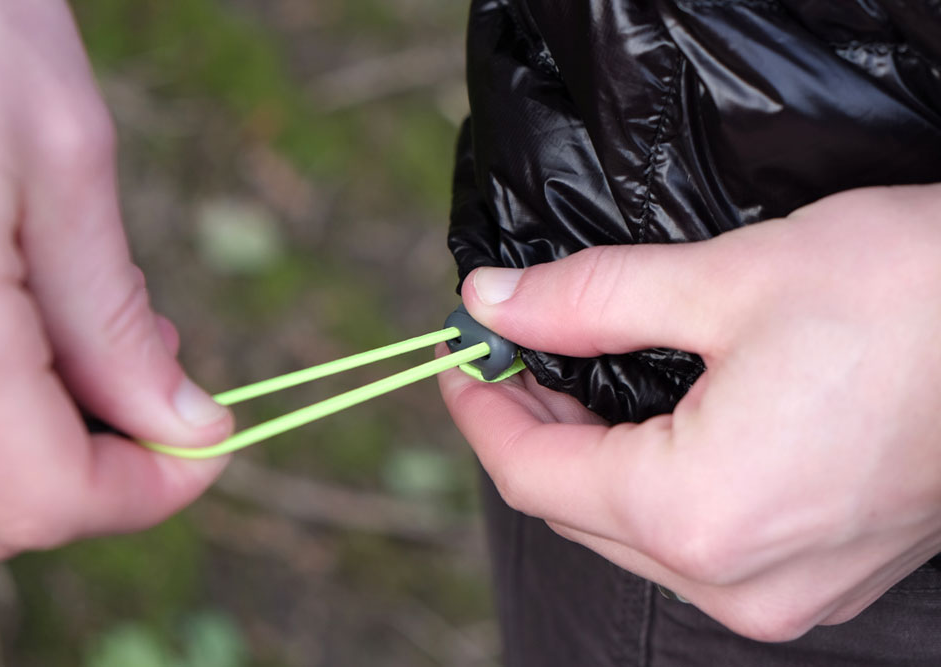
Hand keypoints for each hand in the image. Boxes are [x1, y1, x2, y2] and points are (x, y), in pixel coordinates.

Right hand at [0, 0, 231, 560]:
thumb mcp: (65, 164)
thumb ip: (114, 320)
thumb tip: (184, 426)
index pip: (51, 496)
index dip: (152, 490)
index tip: (218, 438)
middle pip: (4, 511)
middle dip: (111, 471)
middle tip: (171, 381)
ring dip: (61, 444)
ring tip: (115, 342)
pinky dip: (8, 411)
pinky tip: (46, 331)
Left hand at [439, 183, 940, 640]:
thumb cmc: (908, 297)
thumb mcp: (725, 281)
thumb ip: (589, 300)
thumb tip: (495, 302)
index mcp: (699, 514)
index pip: (534, 475)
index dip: (483, 414)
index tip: (462, 361)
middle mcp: (735, 581)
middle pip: (577, 512)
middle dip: (530, 433)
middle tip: (511, 357)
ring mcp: (782, 594)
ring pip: (632, 535)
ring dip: (586, 462)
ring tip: (569, 383)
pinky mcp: (817, 579)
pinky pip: (694, 545)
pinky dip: (650, 489)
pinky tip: (647, 431)